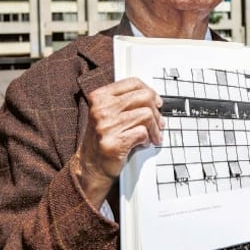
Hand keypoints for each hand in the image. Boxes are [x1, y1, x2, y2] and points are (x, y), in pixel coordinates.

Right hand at [73, 77, 163, 206]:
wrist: (90, 167)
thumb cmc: (103, 139)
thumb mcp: (108, 114)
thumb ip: (125, 102)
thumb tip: (153, 97)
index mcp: (100, 97)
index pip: (133, 82)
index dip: (150, 91)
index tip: (156, 102)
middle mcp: (101, 109)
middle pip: (144, 97)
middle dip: (156, 111)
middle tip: (159, 122)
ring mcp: (106, 126)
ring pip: (147, 115)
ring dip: (155, 128)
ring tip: (153, 136)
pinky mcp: (114, 143)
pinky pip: (143, 133)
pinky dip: (148, 139)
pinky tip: (142, 143)